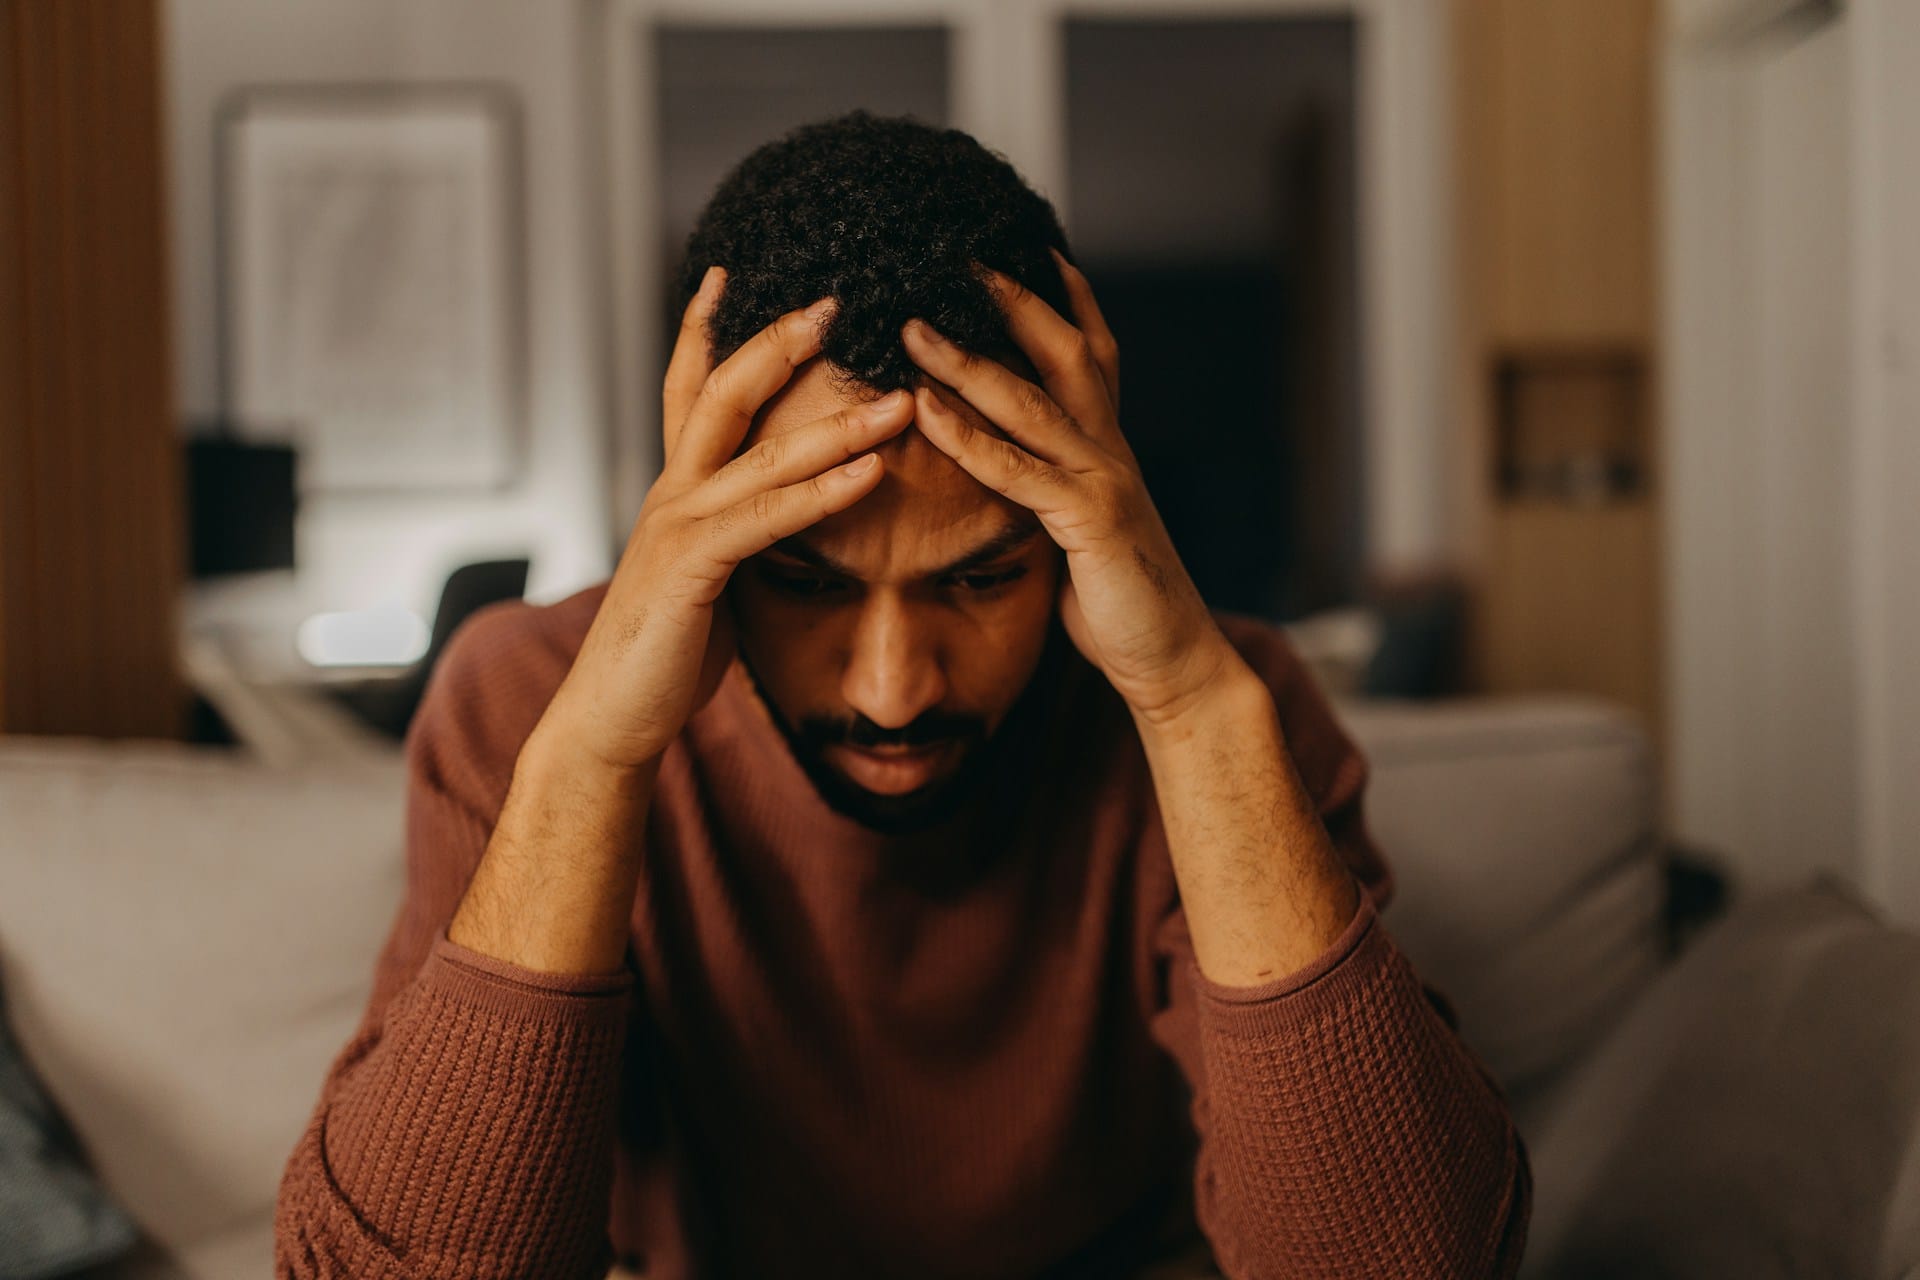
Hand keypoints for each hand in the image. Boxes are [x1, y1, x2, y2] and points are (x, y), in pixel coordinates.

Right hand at [540, 266, 914, 771]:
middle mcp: (672, 493)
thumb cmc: (662, 655)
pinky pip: (768, 519)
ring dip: (838, 421)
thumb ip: (734, 537)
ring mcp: (677, 526)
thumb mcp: (705, 579)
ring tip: (899, 396)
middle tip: (835, 300)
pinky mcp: (692, 569)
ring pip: (762, 452)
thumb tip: (774, 522)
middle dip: (779, 342)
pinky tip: (871, 471)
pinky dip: (823, 492)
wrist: (612, 717)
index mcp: (676, 490)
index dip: (706, 329)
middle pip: (724, 393)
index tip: (729, 275)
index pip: (690, 390)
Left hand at [900, 248, 1247, 727]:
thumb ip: (1056, 491)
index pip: (1092, 354)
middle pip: (1066, 350)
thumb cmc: (1123, 605)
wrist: (1175, 660)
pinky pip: (1018, 470)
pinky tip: (926, 411)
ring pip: (1031, 400)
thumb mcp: (1086, 533)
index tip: (1030, 247)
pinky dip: (968, 437)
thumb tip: (1021, 475)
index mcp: (1110, 449)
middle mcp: (1111, 450)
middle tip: (957, 253)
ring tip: (912, 326)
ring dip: (967, 359)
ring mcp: (1104, 480)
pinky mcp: (1089, 521)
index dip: (1066, 298)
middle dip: (1013, 299)